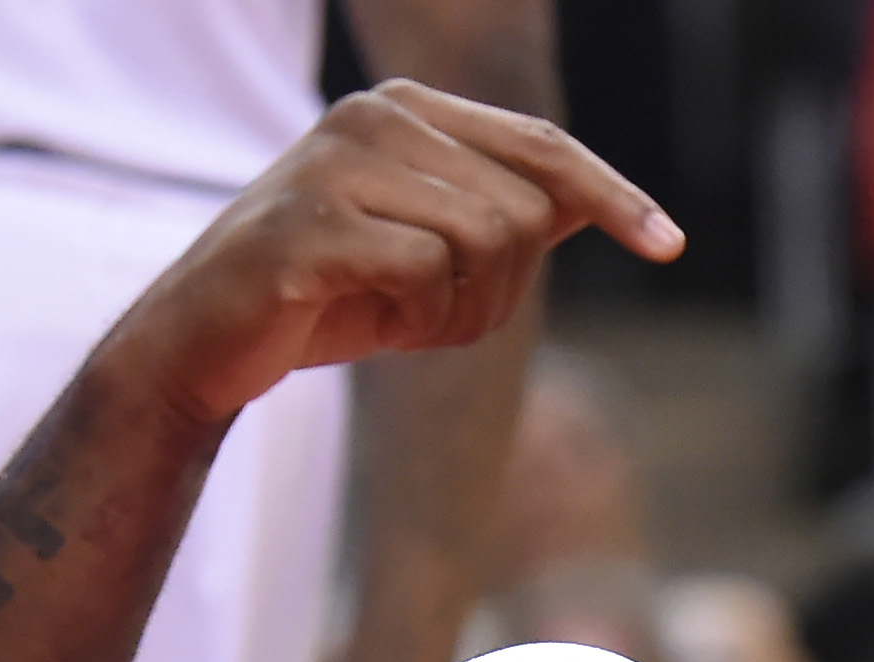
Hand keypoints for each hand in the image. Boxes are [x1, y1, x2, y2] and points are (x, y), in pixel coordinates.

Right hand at [117, 84, 678, 430]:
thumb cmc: (326, 297)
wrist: (203, 338)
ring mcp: (340, 161)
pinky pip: (426, 275)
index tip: (670, 244)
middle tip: (436, 316)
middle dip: (501, 291)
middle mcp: (377, 116)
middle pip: (522, 213)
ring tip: (397, 317)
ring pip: (484, 243)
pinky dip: (416, 321)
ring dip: (459, 311)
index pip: (543, 149)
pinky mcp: (312, 221)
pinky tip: (367, 321)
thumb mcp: (430, 253)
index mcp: (410, 109)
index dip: (614, 196)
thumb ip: (500, 219)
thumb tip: (588, 204)